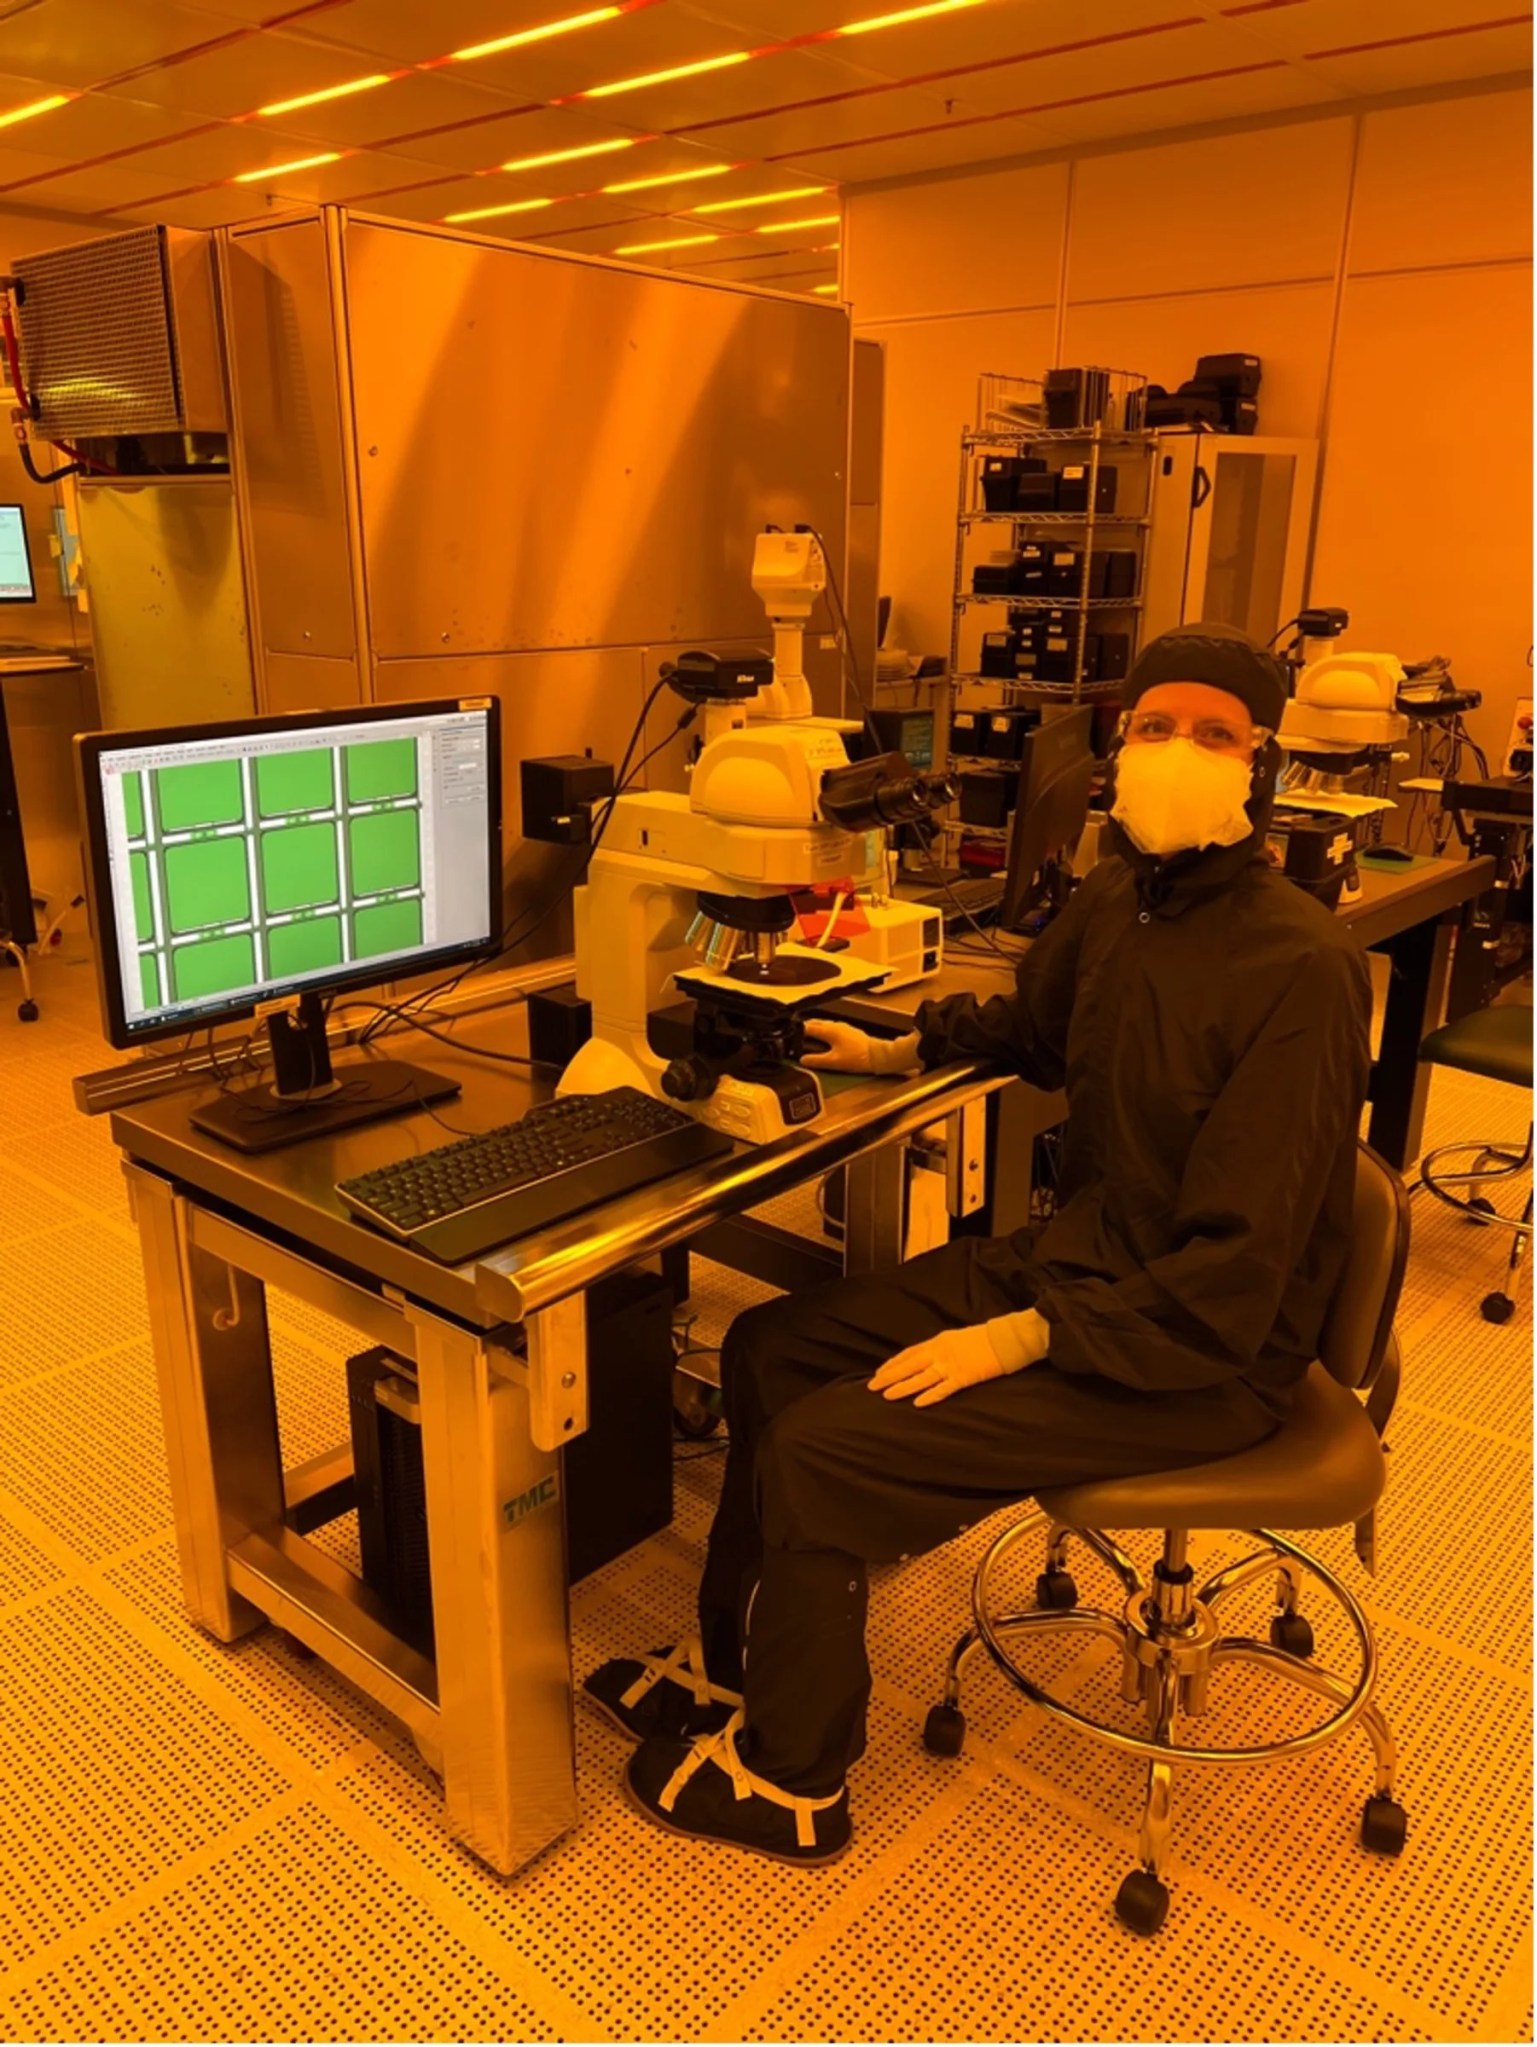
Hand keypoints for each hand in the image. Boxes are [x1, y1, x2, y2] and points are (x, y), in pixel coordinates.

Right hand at [801, 1020, 919, 1075]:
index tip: (790, 1038)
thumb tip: (802, 1060)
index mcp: (828, 1030)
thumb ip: (816, 1060)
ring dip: (815, 1031)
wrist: (877, 1055)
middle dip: (805, 1030)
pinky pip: (831, 1029)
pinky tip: (825, 1042)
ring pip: (823, 1025)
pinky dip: (824, 1033)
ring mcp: (842, 1027)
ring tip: (808, 1041)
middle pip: (815, 1023)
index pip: (807, 1027)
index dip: (797, 1032)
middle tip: (797, 1039)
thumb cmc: (856, 1057)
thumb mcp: (833, 1062)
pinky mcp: (848, 1031)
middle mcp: (834, 1025)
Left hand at [868, 1324, 1009, 1407]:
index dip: (893, 1364)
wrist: (1004, 1339)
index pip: (909, 1354)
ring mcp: (951, 1365)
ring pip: (921, 1378)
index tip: (879, 1373)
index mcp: (937, 1342)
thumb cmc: (982, 1338)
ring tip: (887, 1396)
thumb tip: (926, 1358)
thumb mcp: (955, 1338)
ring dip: (903, 1387)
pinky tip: (917, 1403)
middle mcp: (940, 1352)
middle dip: (889, 1376)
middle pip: (909, 1365)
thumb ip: (939, 1348)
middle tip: (872, 1387)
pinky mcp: (964, 1377)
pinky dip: (930, 1396)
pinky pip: (944, 1388)